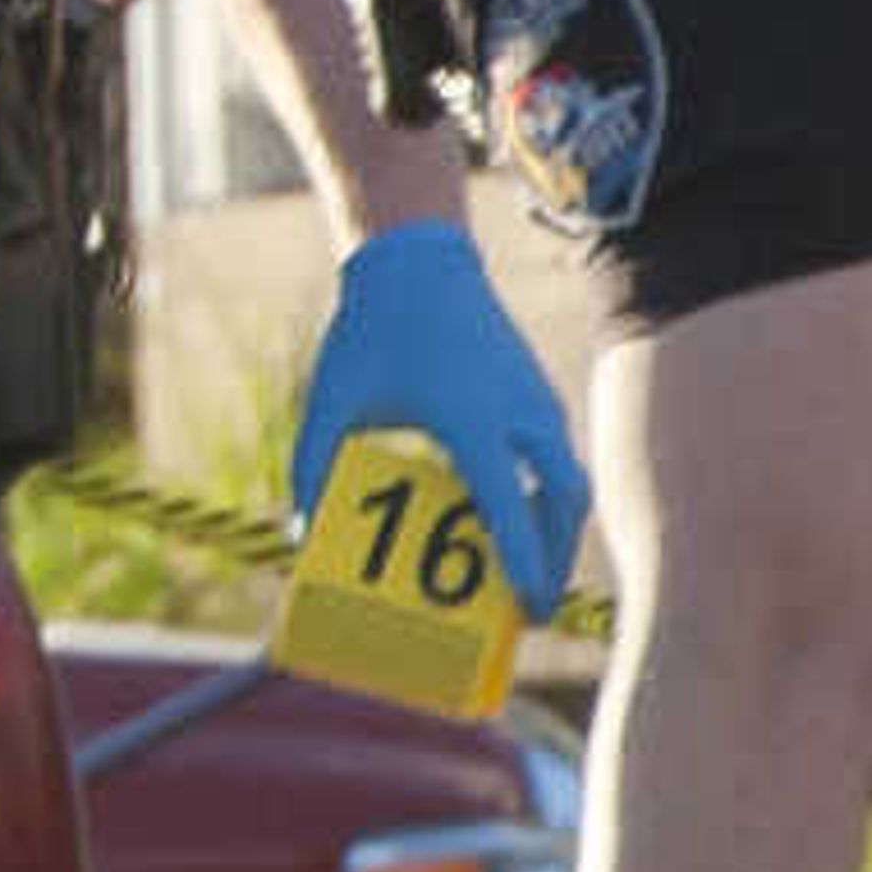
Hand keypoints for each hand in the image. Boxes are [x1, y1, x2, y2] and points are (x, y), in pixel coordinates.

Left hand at [291, 218, 587, 615]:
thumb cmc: (371, 331)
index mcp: (469, 416)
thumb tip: (300, 534)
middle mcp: (517, 409)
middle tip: (534, 612)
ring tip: (533, 580)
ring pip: (570, 481)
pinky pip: (560, 458)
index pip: (509, 504)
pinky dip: (553, 500)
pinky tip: (526, 526)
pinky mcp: (538, 392)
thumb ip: (311, 468)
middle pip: (564, 502)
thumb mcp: (331, 401)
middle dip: (554, 563)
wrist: (419, 259)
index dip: (521, 562)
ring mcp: (535, 399)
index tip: (528, 608)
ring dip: (558, 534)